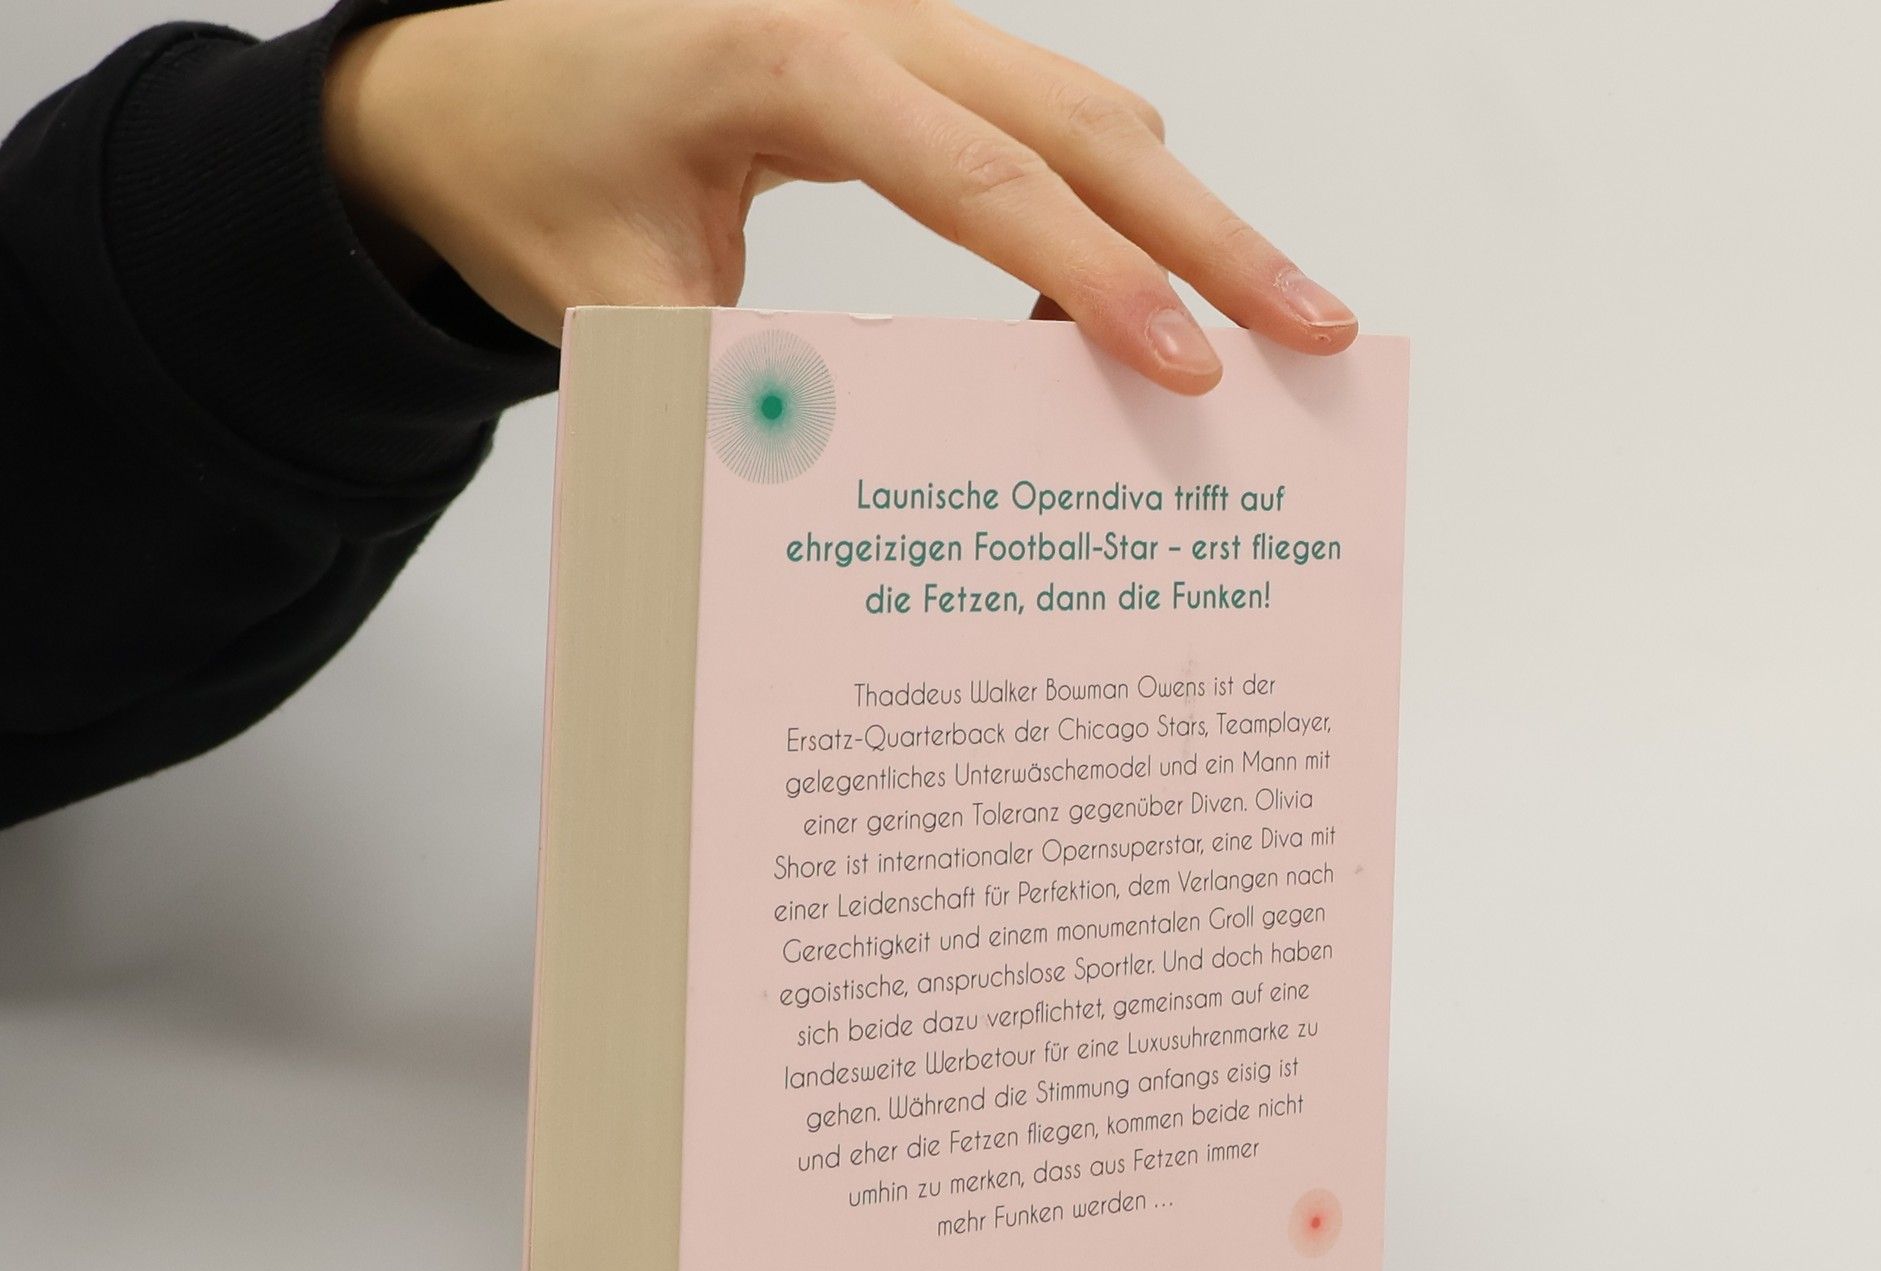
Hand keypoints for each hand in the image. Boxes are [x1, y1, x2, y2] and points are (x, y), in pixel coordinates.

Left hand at [322, 0, 1357, 393]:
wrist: (458, 81)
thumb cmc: (521, 167)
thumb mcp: (602, 300)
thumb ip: (728, 391)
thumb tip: (853, 503)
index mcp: (784, 55)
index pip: (979, 174)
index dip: (1092, 273)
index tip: (1184, 366)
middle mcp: (864, 18)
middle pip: (1083, 119)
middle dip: (1208, 234)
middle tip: (1315, 330)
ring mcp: (894, 32)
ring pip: (1082, 111)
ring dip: (1180, 219)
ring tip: (1266, 329)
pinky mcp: (904, 70)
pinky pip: (1036, 128)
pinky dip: (1105, 213)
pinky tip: (1130, 306)